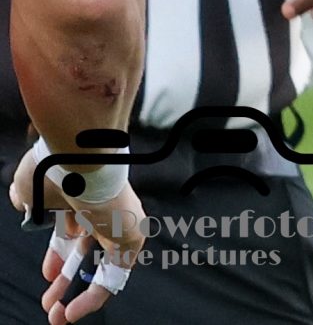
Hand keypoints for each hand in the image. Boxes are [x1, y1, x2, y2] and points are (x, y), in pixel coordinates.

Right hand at [12, 143, 144, 324]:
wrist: (83, 157)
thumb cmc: (55, 169)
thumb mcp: (29, 188)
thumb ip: (29, 202)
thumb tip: (26, 206)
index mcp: (80, 198)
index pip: (70, 232)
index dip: (57, 256)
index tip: (47, 274)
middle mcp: (102, 211)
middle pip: (86, 250)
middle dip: (66, 277)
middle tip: (51, 300)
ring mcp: (119, 224)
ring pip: (100, 265)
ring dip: (77, 293)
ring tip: (58, 314)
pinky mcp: (131, 237)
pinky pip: (113, 275)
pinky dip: (94, 295)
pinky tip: (72, 311)